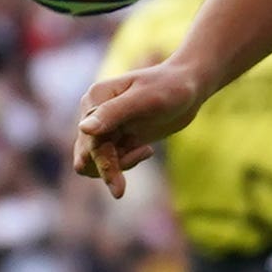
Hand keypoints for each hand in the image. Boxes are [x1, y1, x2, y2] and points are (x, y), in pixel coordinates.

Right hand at [73, 60, 206, 189]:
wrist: (188, 87)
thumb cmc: (169, 87)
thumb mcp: (144, 99)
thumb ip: (113, 113)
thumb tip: (83, 129)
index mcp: (95, 99)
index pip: (89, 140)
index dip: (103, 162)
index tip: (121, 183)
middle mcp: (94, 114)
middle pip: (86, 155)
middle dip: (107, 170)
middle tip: (125, 184)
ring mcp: (105, 127)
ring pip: (96, 162)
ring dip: (117, 166)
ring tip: (144, 151)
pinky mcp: (118, 137)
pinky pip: (111, 161)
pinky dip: (126, 163)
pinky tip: (147, 149)